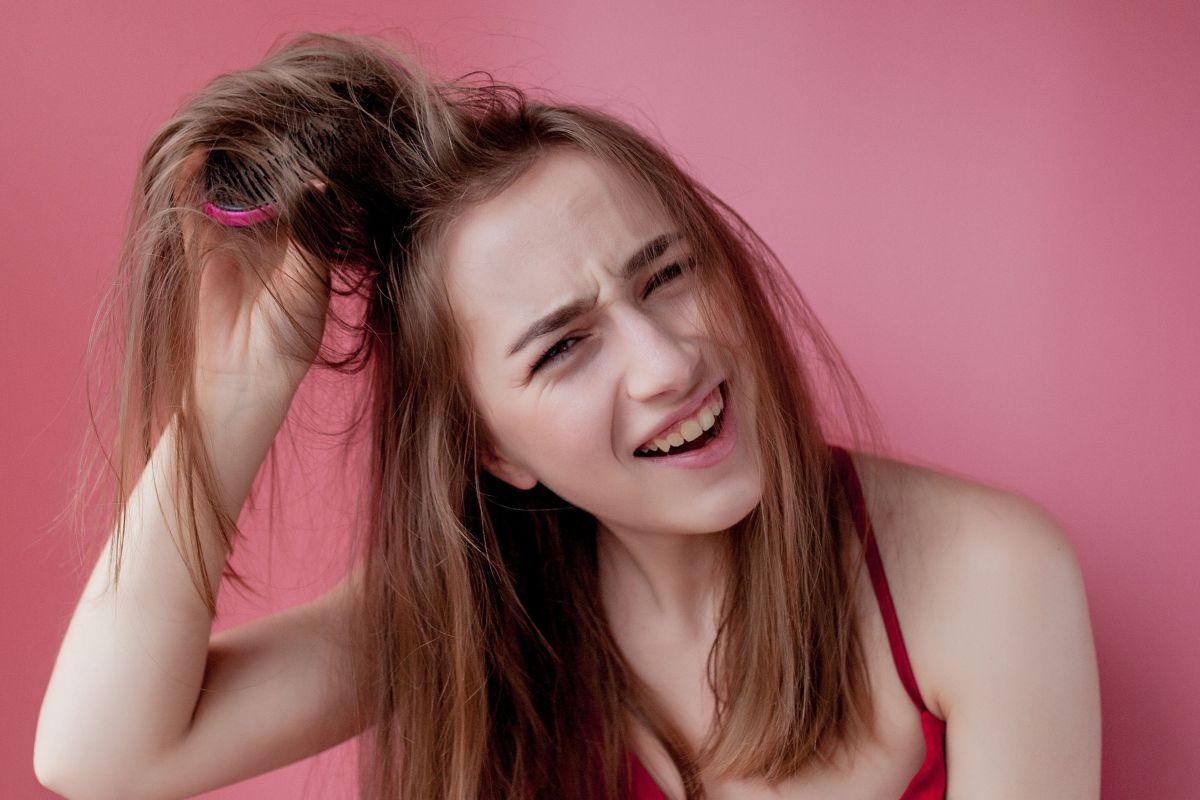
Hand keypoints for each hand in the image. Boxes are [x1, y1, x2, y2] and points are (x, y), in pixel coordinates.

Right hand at [175, 151, 330, 408]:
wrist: (247, 375)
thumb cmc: (290, 332)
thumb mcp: (311, 278)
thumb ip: (310, 232)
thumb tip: (318, 184)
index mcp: (306, 246)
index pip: (307, 197)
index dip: (309, 171)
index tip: (318, 138)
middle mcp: (272, 239)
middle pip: (270, 188)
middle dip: (273, 160)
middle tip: (280, 123)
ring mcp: (236, 241)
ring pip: (234, 191)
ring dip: (235, 164)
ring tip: (243, 128)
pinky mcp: (203, 247)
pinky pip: (195, 206)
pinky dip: (194, 180)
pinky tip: (200, 153)